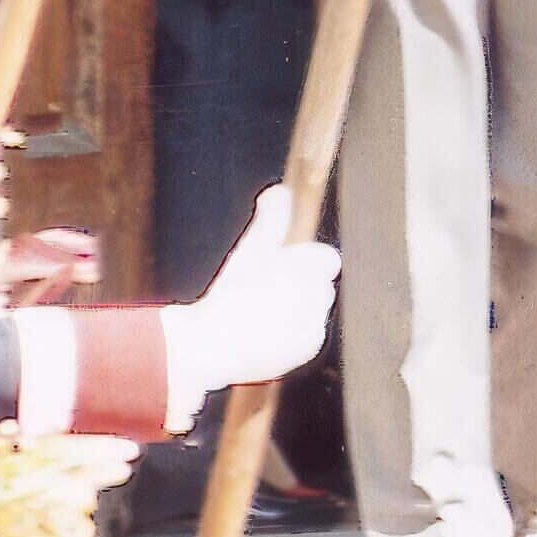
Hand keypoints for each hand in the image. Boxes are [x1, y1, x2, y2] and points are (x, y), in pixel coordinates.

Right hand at [165, 185, 338, 389]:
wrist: (210, 345)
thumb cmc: (228, 294)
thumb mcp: (249, 250)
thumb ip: (270, 219)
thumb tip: (278, 190)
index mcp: (310, 265)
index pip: (326, 260)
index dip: (304, 265)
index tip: (281, 273)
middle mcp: (320, 292)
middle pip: (320, 286)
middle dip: (299, 288)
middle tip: (263, 296)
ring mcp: (317, 321)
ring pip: (313, 311)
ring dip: (296, 312)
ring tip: (260, 317)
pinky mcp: (311, 345)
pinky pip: (308, 337)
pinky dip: (293, 337)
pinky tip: (265, 336)